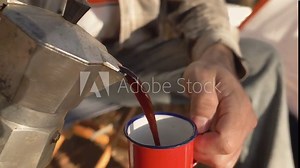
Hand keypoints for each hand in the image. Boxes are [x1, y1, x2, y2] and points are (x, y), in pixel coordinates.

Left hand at [183, 44, 256, 167]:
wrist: (217, 69)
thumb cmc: (207, 71)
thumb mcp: (200, 77)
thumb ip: (202, 100)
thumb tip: (199, 126)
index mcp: (238, 108)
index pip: (225, 141)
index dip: (203, 145)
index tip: (189, 133)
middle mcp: (245, 123)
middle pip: (225, 156)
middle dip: (202, 151)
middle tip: (189, 134)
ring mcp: (241, 132)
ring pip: (224, 160)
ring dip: (205, 153)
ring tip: (194, 134)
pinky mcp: (235, 137)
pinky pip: (223, 156)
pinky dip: (209, 152)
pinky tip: (200, 138)